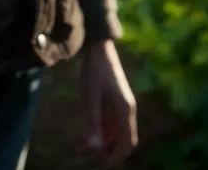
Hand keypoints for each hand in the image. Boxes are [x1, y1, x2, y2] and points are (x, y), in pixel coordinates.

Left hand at [79, 40, 137, 167]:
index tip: (98, 164)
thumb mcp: (89, 98)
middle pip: (121, 142)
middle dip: (105, 154)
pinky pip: (108, 125)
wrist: (97, 49)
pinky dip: (98, 135)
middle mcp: (126, 112)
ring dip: (100, 146)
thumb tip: (94, 149)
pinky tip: (83, 139)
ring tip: (79, 152)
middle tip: (84, 159)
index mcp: (126, 111)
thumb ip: (92, 123)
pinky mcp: (111, 104)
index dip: (115, 157)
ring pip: (113, 135)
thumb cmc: (94, 72)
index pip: (127, 143)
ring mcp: (119, 108)